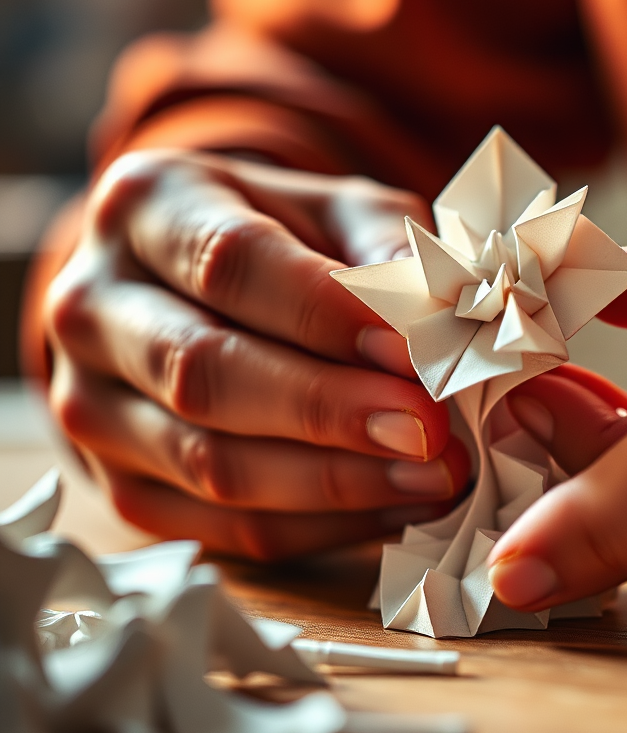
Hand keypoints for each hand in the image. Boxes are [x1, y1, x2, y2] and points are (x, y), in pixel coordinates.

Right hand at [44, 149, 469, 559]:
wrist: (196, 292)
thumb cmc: (285, 240)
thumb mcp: (336, 210)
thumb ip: (382, 246)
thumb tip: (433, 310)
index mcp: (144, 205)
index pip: (228, 260)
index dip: (324, 311)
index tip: (413, 349)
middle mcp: (91, 305)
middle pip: (203, 373)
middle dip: (328, 409)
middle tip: (429, 429)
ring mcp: (88, 405)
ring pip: (209, 465)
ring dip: (335, 481)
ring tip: (431, 475)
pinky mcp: (119, 486)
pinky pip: (221, 528)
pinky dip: (319, 526)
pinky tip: (393, 505)